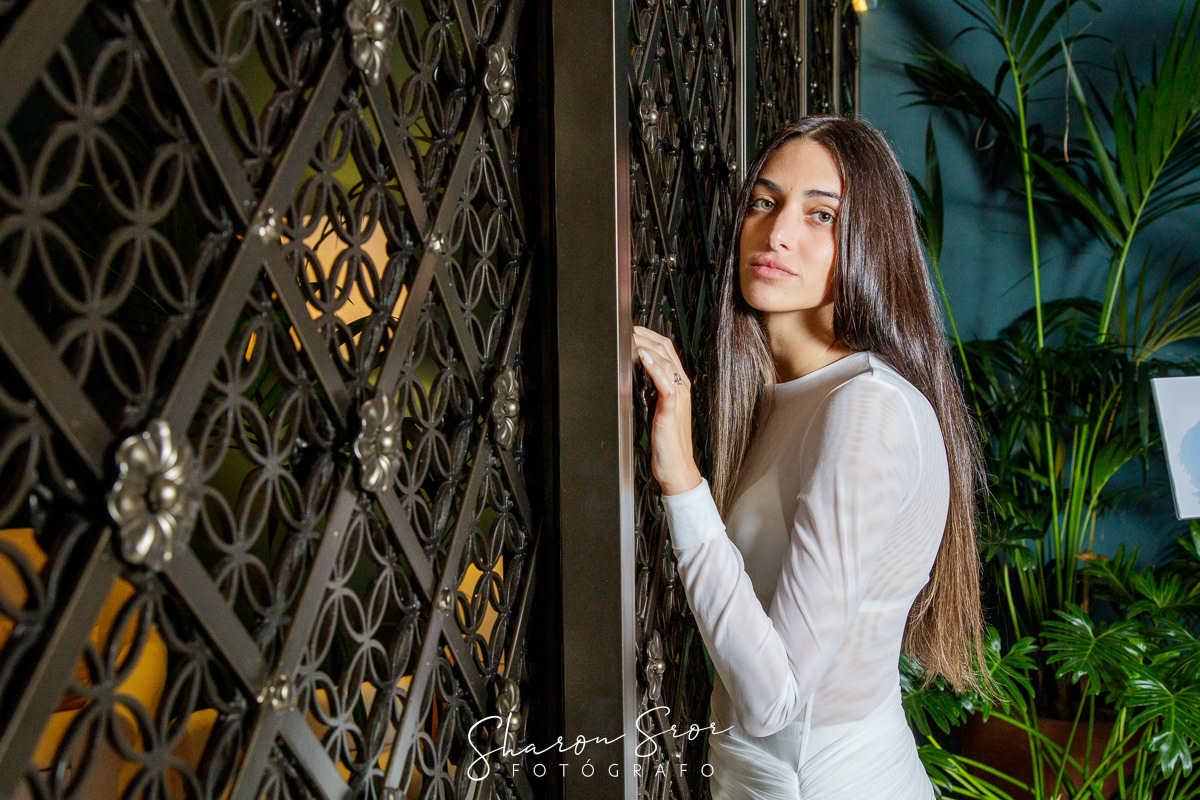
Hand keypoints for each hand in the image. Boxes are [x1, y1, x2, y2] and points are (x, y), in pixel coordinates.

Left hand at [633, 325, 702, 495]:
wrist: (676, 467)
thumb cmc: (667, 444)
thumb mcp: (657, 410)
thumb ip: (652, 391)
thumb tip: (637, 374)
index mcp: (678, 386)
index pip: (667, 351)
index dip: (650, 336)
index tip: (633, 330)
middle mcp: (681, 388)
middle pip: (666, 350)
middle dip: (646, 335)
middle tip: (628, 328)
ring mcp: (678, 397)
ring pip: (665, 362)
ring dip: (647, 346)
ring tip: (632, 337)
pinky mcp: (671, 409)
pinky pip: (665, 384)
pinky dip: (654, 368)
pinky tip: (643, 358)